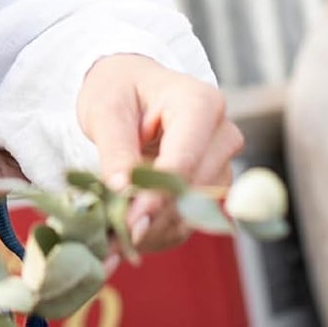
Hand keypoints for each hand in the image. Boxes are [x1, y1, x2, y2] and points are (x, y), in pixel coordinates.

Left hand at [77, 53, 242, 253]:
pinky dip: (157, 232)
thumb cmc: (119, 88)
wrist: (129, 87)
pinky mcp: (211, 189)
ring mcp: (221, 164)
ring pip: (192, 213)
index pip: (184, 161)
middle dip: (150, 218)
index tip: (127, 222)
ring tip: (111, 240)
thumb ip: (116, 149)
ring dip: (152, 231)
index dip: (156, 196)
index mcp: (200, 102)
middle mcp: (221, 134)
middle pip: (191, 191)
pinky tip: (127, 233)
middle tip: (110, 241)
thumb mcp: (106, 109)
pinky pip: (188, 221)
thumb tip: (122, 192)